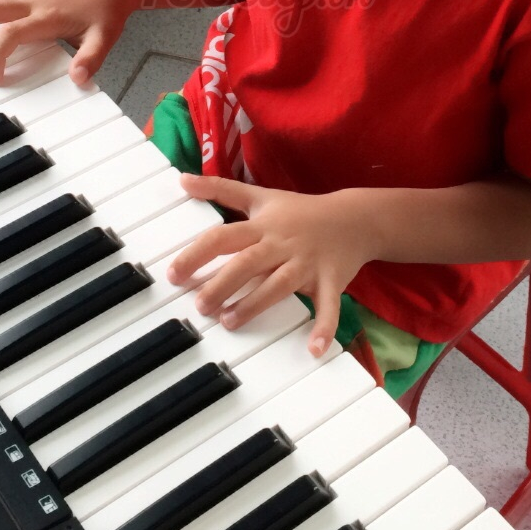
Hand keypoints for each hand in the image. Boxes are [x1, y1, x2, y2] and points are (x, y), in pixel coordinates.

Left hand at [167, 175, 371, 355]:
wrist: (356, 217)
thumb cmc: (302, 211)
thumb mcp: (261, 196)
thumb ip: (222, 190)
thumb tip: (183, 179)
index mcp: (263, 225)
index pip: (223, 236)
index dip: (197, 253)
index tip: (174, 274)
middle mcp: (282, 244)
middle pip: (247, 262)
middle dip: (222, 284)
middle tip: (200, 306)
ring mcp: (307, 263)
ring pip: (279, 285)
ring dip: (255, 304)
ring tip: (230, 322)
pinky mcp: (331, 281)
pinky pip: (328, 306)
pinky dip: (324, 328)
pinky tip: (315, 350)